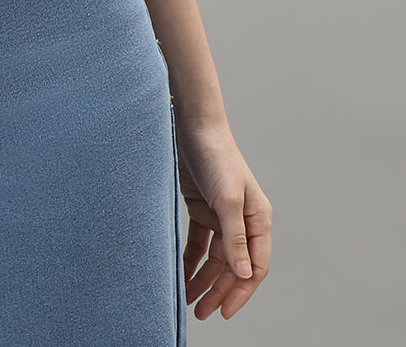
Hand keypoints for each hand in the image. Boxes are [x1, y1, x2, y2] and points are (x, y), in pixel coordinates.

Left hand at [173, 115, 271, 320]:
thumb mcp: (227, 200)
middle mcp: (242, 220)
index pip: (255, 266)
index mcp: (258, 219)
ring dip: (203, 278)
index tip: (224, 311)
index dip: (241, 291)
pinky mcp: (201, 208)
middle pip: (233, 266)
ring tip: (188, 300)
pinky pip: (198, 242)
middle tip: (201, 312)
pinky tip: (181, 274)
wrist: (192, 125)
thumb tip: (245, 274)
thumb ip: (235, 238)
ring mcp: (221, 215)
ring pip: (215, 257)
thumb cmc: (216, 157)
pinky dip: (190, 259)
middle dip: (219, 290)